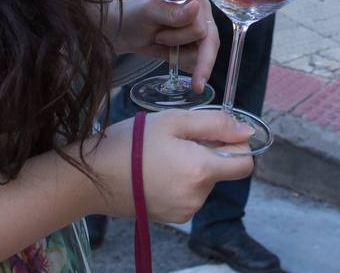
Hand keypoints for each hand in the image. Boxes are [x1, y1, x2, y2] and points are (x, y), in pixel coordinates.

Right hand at [81, 110, 254, 222]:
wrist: (93, 177)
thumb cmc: (130, 143)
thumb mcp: (174, 121)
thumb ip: (215, 124)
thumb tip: (247, 132)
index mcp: (201, 171)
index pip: (245, 163)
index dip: (237, 144)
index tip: (216, 133)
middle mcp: (198, 197)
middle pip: (222, 170)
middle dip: (209, 152)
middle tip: (178, 140)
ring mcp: (185, 211)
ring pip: (206, 181)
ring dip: (194, 166)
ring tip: (163, 155)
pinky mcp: (172, 218)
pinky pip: (191, 194)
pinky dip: (182, 181)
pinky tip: (158, 171)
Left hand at [111, 0, 218, 92]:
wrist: (126, 31)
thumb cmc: (136, 15)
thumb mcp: (149, 11)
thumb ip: (172, 12)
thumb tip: (196, 8)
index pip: (200, 23)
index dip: (184, 36)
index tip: (160, 39)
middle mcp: (202, 12)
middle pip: (209, 41)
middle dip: (186, 54)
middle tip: (180, 70)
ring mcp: (201, 28)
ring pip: (203, 54)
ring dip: (180, 55)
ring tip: (160, 41)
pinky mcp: (197, 44)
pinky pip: (198, 61)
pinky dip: (183, 63)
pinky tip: (169, 53)